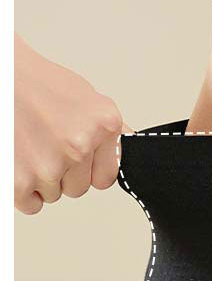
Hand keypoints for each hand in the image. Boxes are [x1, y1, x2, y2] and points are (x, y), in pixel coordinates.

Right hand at [14, 35, 125, 214]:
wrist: (1, 76)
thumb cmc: (37, 84)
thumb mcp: (85, 98)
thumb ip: (108, 130)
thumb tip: (129, 149)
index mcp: (103, 125)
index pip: (106, 178)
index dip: (88, 169)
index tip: (75, 157)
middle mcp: (79, 146)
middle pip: (79, 189)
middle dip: (63, 174)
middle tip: (44, 144)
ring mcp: (50, 166)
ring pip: (53, 195)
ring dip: (41, 179)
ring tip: (29, 145)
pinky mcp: (20, 181)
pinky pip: (32, 205)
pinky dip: (23, 191)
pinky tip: (19, 162)